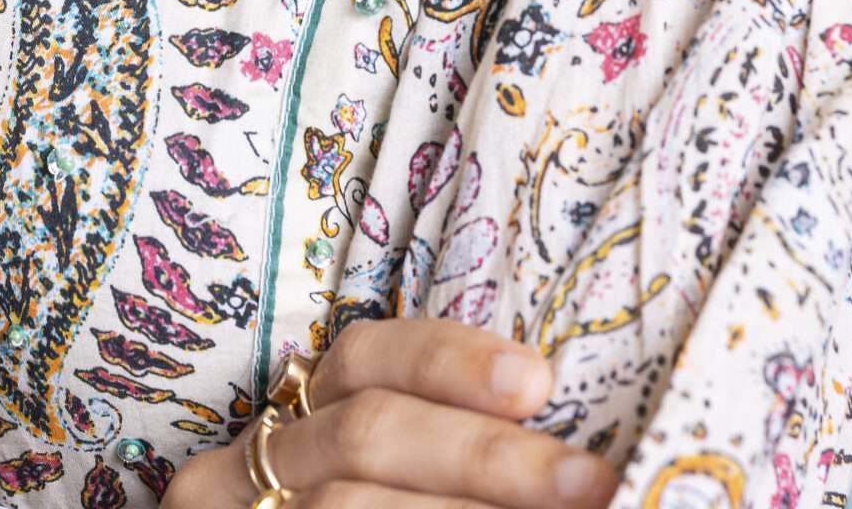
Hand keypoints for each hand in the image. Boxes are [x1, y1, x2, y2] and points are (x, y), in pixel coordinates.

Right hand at [162, 321, 619, 508]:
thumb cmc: (367, 505)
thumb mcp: (388, 473)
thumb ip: (449, 457)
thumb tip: (571, 462)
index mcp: (299, 416)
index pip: (363, 357)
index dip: (449, 361)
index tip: (539, 382)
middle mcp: (264, 463)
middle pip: (368, 433)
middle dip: (486, 456)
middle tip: (587, 480)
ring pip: (350, 505)